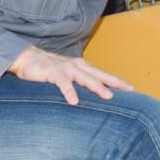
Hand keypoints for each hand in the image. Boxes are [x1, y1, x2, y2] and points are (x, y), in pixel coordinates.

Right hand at [7, 45, 134, 104]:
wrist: (27, 58)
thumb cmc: (48, 69)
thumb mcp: (67, 76)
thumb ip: (78, 83)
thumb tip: (90, 98)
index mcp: (83, 67)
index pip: (103, 75)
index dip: (117, 81)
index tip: (132, 89)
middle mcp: (78, 66)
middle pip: (100, 75)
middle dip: (116, 83)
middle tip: (129, 91)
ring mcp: (66, 68)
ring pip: (86, 78)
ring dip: (97, 87)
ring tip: (108, 96)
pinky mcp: (53, 72)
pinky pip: (63, 83)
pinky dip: (69, 92)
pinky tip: (74, 101)